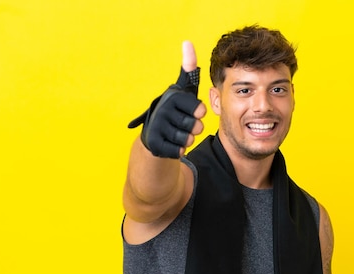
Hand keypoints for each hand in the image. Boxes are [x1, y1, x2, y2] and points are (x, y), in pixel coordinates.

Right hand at [128, 41, 206, 157]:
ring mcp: (158, 128)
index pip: (200, 110)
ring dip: (187, 139)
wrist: (153, 133)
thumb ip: (188, 68)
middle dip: (195, 129)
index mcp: (173, 97)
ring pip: (187, 140)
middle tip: (185, 124)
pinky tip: (172, 142)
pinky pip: (178, 151)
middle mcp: (163, 111)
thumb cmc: (175, 109)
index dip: (199, 114)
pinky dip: (179, 149)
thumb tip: (187, 42)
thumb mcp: (183, 89)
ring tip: (178, 132)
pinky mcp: (155, 144)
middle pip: (195, 126)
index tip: (194, 111)